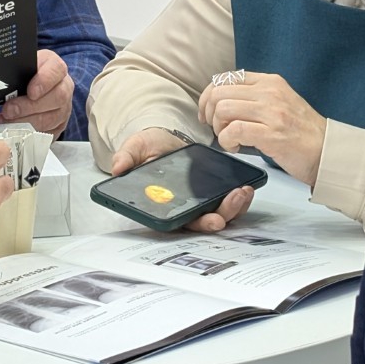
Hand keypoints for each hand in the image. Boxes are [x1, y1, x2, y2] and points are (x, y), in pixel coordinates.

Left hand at [1, 49, 73, 135]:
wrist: (35, 88)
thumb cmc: (24, 75)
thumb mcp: (19, 66)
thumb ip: (10, 71)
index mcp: (55, 67)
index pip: (56, 69)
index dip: (44, 81)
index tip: (31, 92)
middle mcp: (64, 87)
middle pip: (56, 97)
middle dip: (29, 107)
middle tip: (8, 111)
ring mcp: (63, 108)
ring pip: (51, 118)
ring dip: (26, 122)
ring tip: (5, 122)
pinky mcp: (58, 126)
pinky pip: (47, 133)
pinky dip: (28, 134)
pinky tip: (12, 132)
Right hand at [111, 128, 254, 233]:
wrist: (164, 138)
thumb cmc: (149, 148)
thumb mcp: (135, 148)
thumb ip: (126, 157)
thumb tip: (118, 167)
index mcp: (162, 206)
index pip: (179, 223)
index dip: (196, 224)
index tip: (211, 220)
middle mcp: (182, 209)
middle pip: (203, 222)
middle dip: (220, 217)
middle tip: (231, 204)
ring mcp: (200, 203)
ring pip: (219, 214)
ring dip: (234, 208)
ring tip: (242, 192)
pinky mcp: (214, 193)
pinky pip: (229, 201)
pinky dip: (240, 198)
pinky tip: (247, 187)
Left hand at [197, 72, 324, 186]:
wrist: (327, 152)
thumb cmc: (302, 132)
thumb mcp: (280, 102)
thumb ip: (255, 97)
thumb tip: (222, 103)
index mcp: (270, 82)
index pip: (225, 78)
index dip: (208, 96)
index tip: (207, 112)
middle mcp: (270, 92)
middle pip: (219, 93)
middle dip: (209, 113)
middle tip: (216, 129)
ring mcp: (272, 112)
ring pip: (223, 109)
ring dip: (218, 128)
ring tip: (229, 139)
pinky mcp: (271, 134)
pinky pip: (233, 131)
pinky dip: (226, 141)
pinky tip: (235, 147)